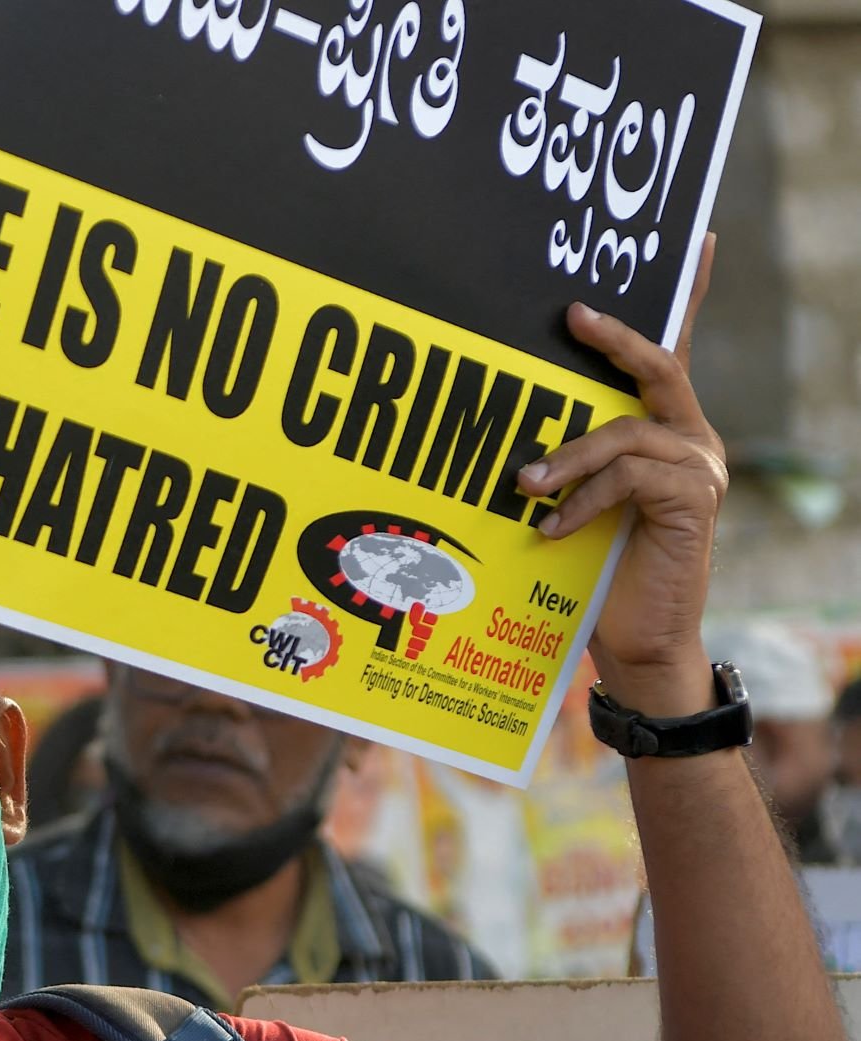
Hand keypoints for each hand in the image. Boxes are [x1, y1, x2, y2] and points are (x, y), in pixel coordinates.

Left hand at [518, 235, 725, 715]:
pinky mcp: (694, 500)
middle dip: (614, 338)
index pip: (671, 351)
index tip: (690, 239)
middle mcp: (689, 438)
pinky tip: (548, 528)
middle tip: (573, 315)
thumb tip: (506, 425)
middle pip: (658, 367)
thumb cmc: (592, 568)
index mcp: (663, 428)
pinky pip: (629, 476)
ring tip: (522, 485)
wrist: (635, 638)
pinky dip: (582, 499)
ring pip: (625, 432)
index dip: (684, 293)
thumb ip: (564, 455)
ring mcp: (697, 467)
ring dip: (566, 456)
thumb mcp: (571, 499)